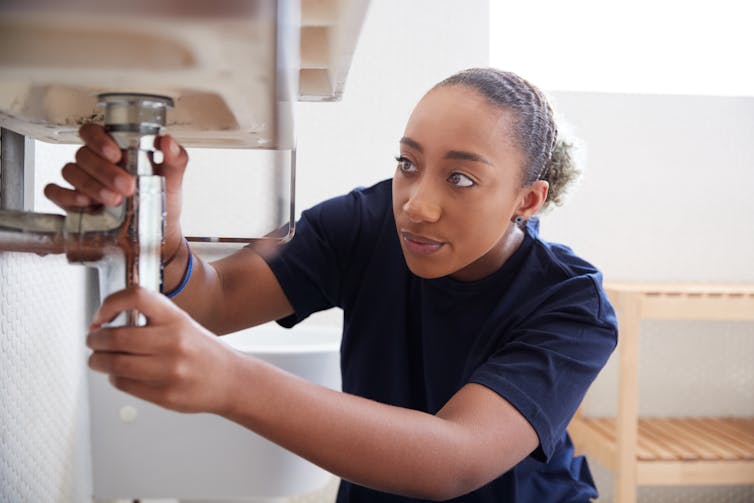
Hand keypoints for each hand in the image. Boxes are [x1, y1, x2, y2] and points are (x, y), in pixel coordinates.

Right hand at [44, 123, 188, 260]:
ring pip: (70, 171)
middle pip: (83, 154)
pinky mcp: (72, 203)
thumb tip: (166, 141)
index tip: (116, 155)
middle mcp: (95, 163)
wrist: (158, 234)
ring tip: (113, 200)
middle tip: (127, 186)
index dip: (99, 139)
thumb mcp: (173, 178)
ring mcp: (82, 182)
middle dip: (104, 170)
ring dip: (90, 185)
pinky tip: (85, 203)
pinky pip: (54, 192)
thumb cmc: (162, 200)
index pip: (93, 132)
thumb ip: (175, 158)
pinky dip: (65, 195)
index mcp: (116, 150)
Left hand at [86, 286, 242, 413]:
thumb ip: (151, 321)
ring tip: (98, 360)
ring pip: (114, 364)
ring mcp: (169, 370)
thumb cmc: (203, 351)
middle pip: (115, 336)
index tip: (102, 316)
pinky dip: (114, 378)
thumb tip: (105, 324)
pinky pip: (124, 384)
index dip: (110, 303)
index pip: (136, 296)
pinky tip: (120, 374)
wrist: (232, 380)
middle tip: (93, 340)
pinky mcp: (164, 394)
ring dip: (98, 361)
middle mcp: (173, 342)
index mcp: (176, 318)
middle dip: (95, 339)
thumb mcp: (183, 324)